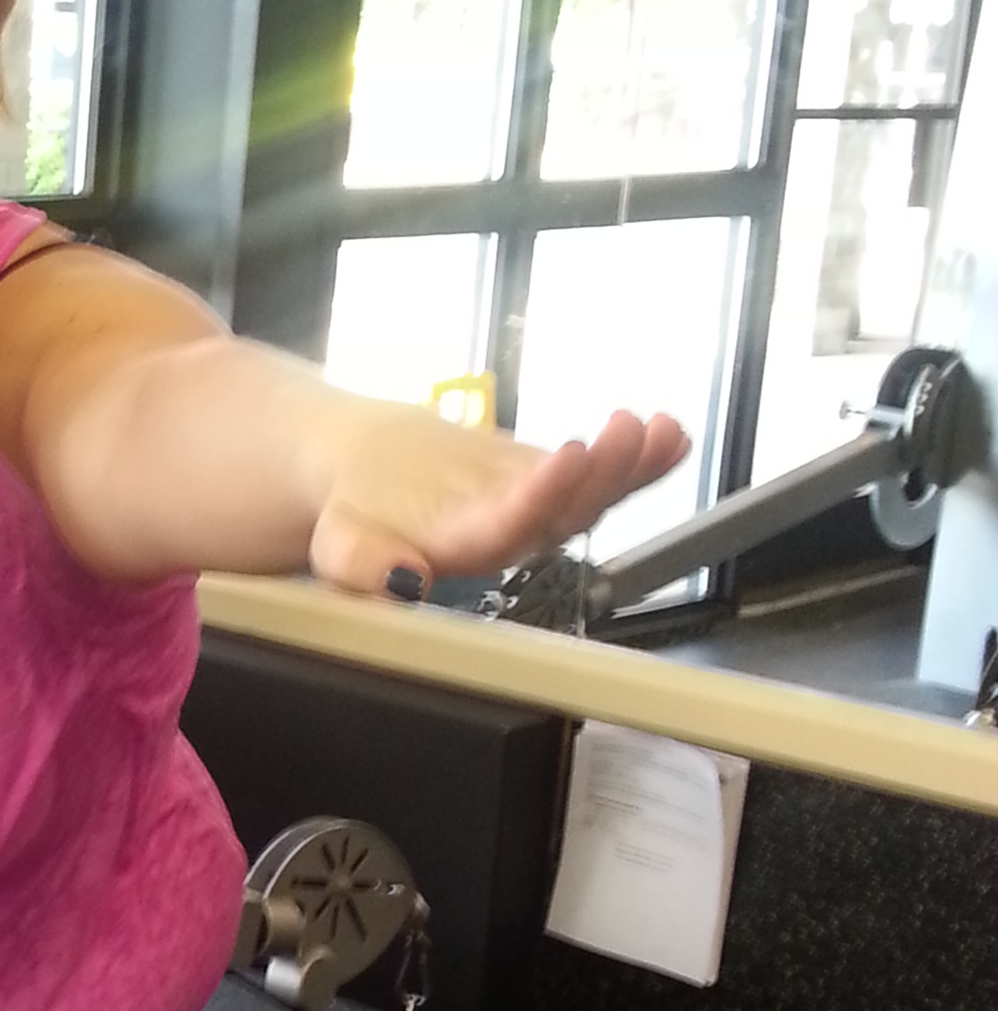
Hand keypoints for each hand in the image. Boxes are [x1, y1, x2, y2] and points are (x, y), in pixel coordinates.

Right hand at [307, 403, 689, 597]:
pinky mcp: (558, 486)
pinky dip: (645, 460)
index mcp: (463, 551)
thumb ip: (360, 566)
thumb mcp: (338, 539)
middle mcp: (514, 539)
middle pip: (568, 515)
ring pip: (596, 497)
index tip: (567, 456)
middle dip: (601, 476)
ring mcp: (543, 512)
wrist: (373, 472)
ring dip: (630, 466)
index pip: (511, 529)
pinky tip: (673, 434)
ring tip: (650, 427)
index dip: (543, 496)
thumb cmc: (357, 508)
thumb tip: (402, 583)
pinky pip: (608, 477)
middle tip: (620, 430)